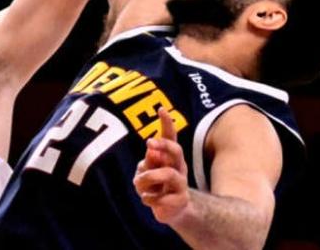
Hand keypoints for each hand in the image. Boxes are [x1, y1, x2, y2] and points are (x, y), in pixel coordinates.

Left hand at [134, 108, 190, 224]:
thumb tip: (151, 151)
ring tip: (138, 183)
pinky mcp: (179, 200)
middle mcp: (179, 167)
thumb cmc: (156, 185)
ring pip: (168, 174)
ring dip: (148, 178)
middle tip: (148, 143)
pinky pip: (160, 197)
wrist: (172, 210)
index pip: (171, 137)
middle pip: (177, 150)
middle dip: (163, 145)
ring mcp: (181, 184)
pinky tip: (146, 199)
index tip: (162, 109)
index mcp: (170, 156)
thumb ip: (149, 161)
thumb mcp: (148, 170)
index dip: (167, 123)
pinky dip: (148, 198)